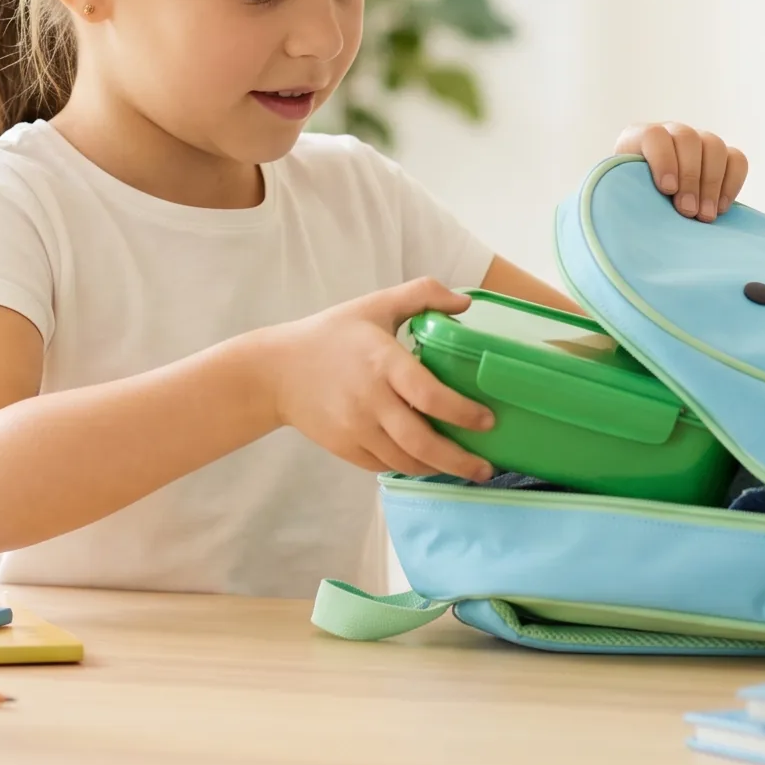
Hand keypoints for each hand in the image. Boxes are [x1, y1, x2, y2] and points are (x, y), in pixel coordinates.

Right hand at [248, 277, 497, 479]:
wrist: (276, 372)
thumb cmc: (331, 335)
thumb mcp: (374, 305)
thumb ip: (421, 294)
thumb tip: (465, 302)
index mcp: (382, 362)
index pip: (429, 395)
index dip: (463, 413)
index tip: (489, 421)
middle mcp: (370, 400)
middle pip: (422, 442)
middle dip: (459, 461)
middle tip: (486, 470)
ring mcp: (355, 428)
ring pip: (406, 460)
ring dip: (438, 469)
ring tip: (464, 469)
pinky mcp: (345, 447)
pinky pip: (384, 464)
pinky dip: (409, 466)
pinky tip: (427, 463)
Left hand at [615, 122, 748, 220]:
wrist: (646, 204)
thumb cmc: (630, 202)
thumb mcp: (623, 195)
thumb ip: (628, 196)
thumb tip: (639, 212)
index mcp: (639, 137)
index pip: (655, 136)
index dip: (663, 160)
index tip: (667, 189)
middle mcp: (671, 132)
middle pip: (688, 140)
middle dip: (690, 178)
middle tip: (687, 211)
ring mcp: (699, 141)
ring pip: (714, 146)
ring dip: (712, 183)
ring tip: (705, 215)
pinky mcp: (721, 156)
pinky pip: (737, 160)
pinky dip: (732, 183)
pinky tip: (721, 208)